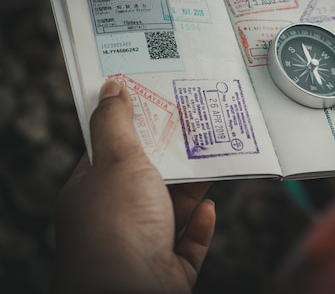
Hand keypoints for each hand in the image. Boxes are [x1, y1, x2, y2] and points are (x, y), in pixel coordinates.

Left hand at [53, 80, 215, 293]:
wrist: (131, 293)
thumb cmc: (117, 226)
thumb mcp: (116, 161)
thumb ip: (116, 124)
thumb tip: (109, 87)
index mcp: (93, 193)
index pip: (110, 153)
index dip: (133, 127)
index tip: (156, 104)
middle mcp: (116, 219)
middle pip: (148, 179)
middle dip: (173, 156)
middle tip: (196, 125)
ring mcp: (143, 246)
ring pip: (173, 209)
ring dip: (193, 188)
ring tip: (215, 158)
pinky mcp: (169, 267)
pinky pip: (189, 241)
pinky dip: (201, 224)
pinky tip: (210, 207)